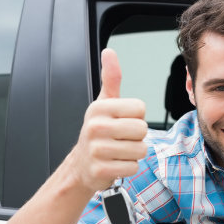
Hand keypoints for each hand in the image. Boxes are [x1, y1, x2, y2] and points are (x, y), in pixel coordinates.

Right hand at [68, 48, 147, 191]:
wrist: (81, 166)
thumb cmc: (98, 132)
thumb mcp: (104, 103)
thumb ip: (111, 79)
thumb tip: (109, 52)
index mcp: (99, 108)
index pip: (140, 109)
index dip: (136, 117)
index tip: (122, 121)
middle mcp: (96, 127)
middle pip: (142, 130)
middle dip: (137, 137)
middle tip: (121, 139)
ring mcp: (97, 150)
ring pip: (140, 150)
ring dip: (133, 154)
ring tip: (118, 152)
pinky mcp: (101, 170)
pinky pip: (133, 167)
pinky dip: (128, 168)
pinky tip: (115, 164)